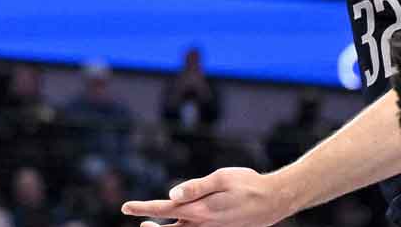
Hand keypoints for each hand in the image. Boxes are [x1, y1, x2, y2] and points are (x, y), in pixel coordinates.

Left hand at [122, 167, 293, 226]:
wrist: (274, 201)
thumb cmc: (248, 185)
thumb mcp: (222, 178)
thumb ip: (196, 186)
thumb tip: (172, 193)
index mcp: (200, 210)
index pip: (164, 209)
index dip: (143, 208)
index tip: (126, 207)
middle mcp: (203, 224)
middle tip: (135, 219)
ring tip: (149, 226)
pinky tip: (180, 223)